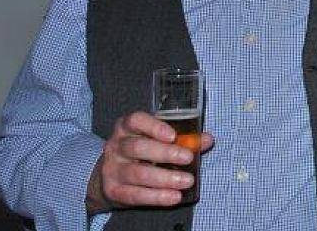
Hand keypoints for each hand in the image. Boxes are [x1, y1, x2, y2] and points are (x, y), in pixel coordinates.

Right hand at [85, 111, 213, 213]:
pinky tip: (173, 196)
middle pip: (138, 147)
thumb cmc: (141, 152)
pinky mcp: (114, 190)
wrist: (110, 175)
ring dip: (165, 178)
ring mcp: (112, 169)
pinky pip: (135, 195)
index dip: (154, 127)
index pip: (136, 120)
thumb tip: (207, 139)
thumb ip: (183, 138)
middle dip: (165, 153)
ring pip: (137, 173)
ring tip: (187, 181)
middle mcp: (116, 146)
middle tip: (187, 158)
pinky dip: (157, 197)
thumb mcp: (158, 140)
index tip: (173, 136)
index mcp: (127, 127)